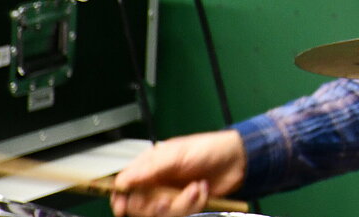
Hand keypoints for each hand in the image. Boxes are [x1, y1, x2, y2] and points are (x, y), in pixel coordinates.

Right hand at [111, 130, 245, 216]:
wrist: (237, 159)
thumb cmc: (207, 148)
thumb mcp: (177, 154)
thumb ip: (150, 168)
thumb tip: (124, 180)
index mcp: (149, 167)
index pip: (124, 186)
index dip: (121, 198)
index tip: (123, 206)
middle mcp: (157, 183)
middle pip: (140, 206)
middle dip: (155, 206)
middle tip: (166, 199)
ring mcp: (172, 196)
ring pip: (162, 213)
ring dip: (180, 204)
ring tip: (195, 188)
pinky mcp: (186, 205)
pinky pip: (182, 214)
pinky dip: (194, 204)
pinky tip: (202, 190)